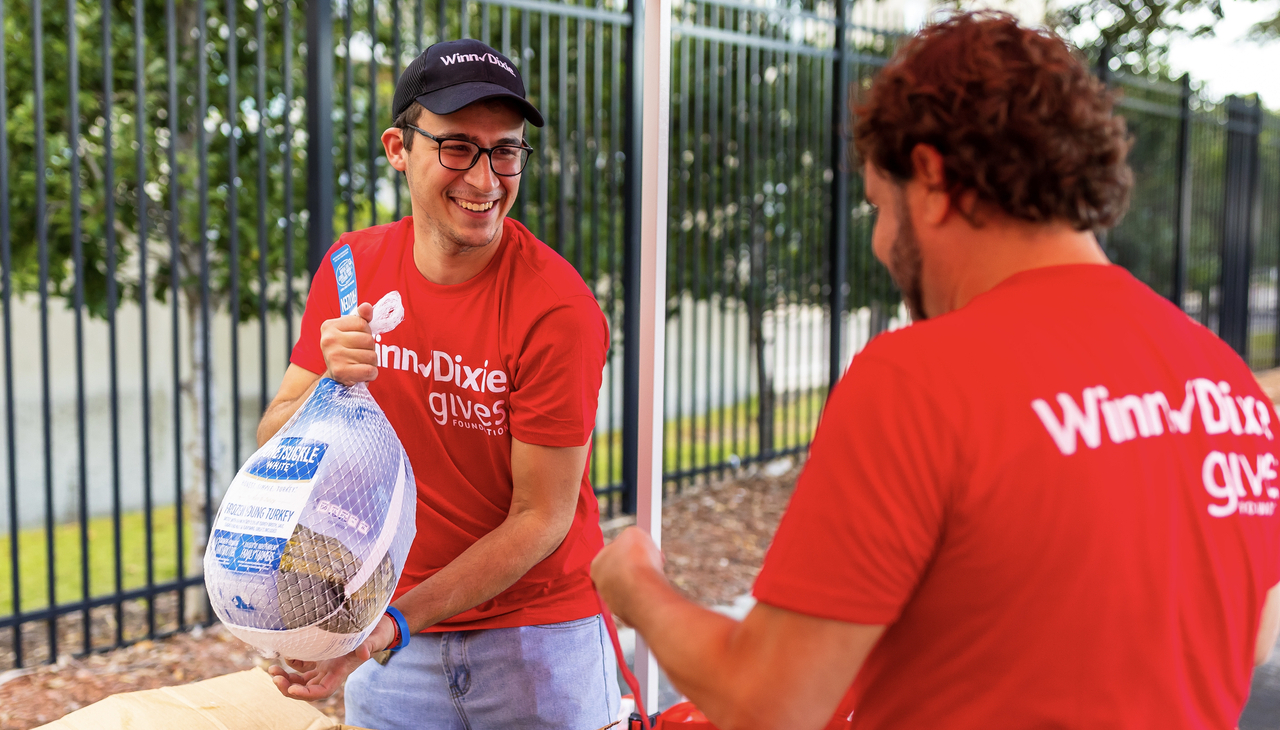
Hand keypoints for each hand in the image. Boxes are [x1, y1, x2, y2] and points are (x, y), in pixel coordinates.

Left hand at [267, 614, 395, 700]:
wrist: (379, 628)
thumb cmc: (378, 634)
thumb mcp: (375, 639)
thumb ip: (368, 646)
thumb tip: (364, 654)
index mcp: (341, 671)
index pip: (321, 691)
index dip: (306, 694)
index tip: (291, 689)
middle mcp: (331, 672)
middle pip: (307, 689)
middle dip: (288, 687)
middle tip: (274, 677)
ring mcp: (325, 665)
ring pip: (301, 679)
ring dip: (286, 678)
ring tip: (272, 669)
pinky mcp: (321, 656)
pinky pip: (303, 666)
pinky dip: (292, 663)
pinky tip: (285, 654)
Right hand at [319, 302, 376, 385]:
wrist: (334, 377)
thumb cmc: (345, 350)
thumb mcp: (350, 331)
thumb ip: (361, 318)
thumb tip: (367, 306)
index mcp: (329, 326)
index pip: (362, 323)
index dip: (366, 332)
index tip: (357, 339)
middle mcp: (328, 340)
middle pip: (368, 339)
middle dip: (370, 348)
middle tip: (360, 354)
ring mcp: (333, 356)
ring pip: (371, 355)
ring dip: (371, 362)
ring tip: (360, 364)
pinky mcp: (340, 372)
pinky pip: (369, 370)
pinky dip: (371, 373)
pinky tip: (362, 373)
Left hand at [591, 527, 665, 624]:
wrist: (645, 591)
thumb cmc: (636, 562)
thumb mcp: (634, 534)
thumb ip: (632, 536)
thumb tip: (636, 539)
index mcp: (597, 564)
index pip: (613, 553)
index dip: (630, 549)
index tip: (642, 548)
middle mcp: (602, 585)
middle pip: (623, 570)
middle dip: (638, 565)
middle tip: (652, 560)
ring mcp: (615, 601)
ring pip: (633, 586)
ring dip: (645, 580)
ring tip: (655, 575)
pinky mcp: (629, 613)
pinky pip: (642, 600)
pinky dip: (649, 594)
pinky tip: (655, 589)